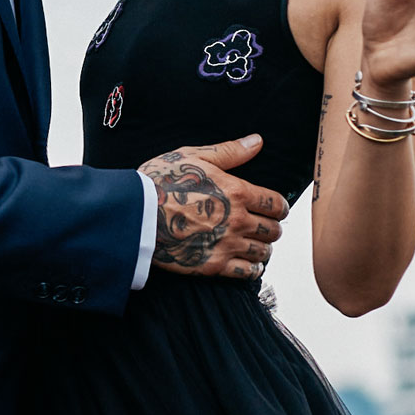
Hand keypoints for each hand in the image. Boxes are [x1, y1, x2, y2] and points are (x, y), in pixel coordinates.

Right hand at [140, 137, 288, 280]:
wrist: (135, 214)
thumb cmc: (160, 180)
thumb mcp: (194, 156)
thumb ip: (230, 152)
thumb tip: (257, 141)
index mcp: (238, 192)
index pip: (277, 204)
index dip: (279, 206)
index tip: (274, 208)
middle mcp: (237, 221)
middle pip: (274, 230)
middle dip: (272, 227)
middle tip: (263, 226)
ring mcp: (226, 245)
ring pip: (263, 252)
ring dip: (263, 248)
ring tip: (255, 244)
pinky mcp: (213, 266)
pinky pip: (247, 273)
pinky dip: (252, 269)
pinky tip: (248, 263)